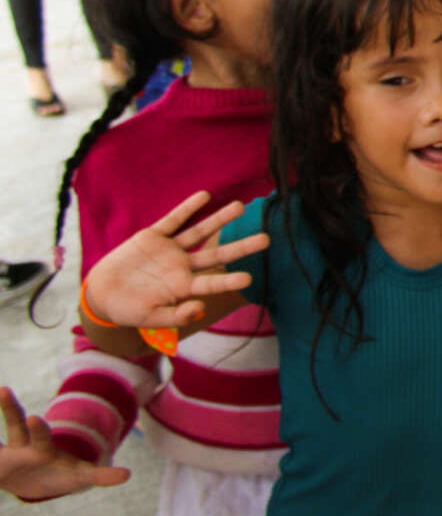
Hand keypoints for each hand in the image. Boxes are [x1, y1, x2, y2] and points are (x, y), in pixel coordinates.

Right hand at [0, 387, 129, 502]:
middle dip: (12, 411)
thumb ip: (101, 475)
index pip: (38, 435)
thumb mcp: (79, 477)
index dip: (37, 428)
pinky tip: (67, 454)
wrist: (38, 479)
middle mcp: (23, 446)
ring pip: (1, 434)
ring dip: (1, 414)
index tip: (36, 418)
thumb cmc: (59, 474)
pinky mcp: (0, 464)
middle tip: (3, 391)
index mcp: (42, 449)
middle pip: (16, 427)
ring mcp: (9, 453)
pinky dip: (3, 456)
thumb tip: (128, 475)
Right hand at [80, 191, 265, 330]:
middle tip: (267, 239)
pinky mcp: (153, 237)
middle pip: (216, 254)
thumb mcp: (150, 319)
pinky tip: (205, 196)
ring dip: (219, 219)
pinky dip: (187, 208)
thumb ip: (175, 317)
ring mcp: (169, 250)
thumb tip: (199, 309)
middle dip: (240, 247)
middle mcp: (182, 266)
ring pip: (199, 232)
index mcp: (183, 288)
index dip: (228, 281)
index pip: (211, 283)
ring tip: (240, 206)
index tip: (249, 278)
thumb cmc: (127, 311)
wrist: (101, 295)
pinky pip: (173, 220)